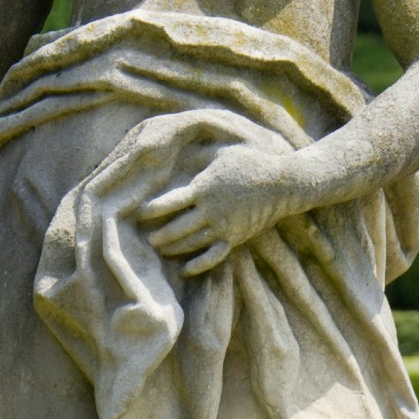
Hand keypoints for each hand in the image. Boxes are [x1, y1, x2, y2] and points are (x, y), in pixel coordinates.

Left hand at [139, 137, 296, 275]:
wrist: (281, 183)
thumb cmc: (249, 162)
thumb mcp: (220, 152)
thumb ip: (196, 155)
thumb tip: (175, 150)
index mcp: (203, 188)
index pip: (170, 202)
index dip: (151, 210)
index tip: (137, 214)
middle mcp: (211, 210)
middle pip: (177, 228)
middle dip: (159, 235)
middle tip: (146, 239)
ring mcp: (223, 227)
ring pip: (192, 243)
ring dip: (174, 248)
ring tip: (161, 250)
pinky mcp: (235, 238)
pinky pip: (213, 256)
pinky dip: (198, 264)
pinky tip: (186, 269)